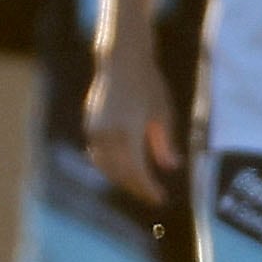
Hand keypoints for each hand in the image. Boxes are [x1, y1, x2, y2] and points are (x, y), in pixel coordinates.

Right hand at [83, 43, 178, 205]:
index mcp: (128, 133)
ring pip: (106, 167)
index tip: (161, 199)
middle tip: (153, 196)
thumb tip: (171, 167)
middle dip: (137, 188)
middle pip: (120, 173)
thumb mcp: (163, 113)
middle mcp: (107, 136)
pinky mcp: (89, 126)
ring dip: (122, 180)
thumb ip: (164, 142)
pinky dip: (110, 167)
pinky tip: (125, 170)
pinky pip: (98, 155)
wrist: (121, 62)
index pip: (137, 171)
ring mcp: (94, 131)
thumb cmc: (148, 85)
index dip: (148, 189)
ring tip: (141, 186)